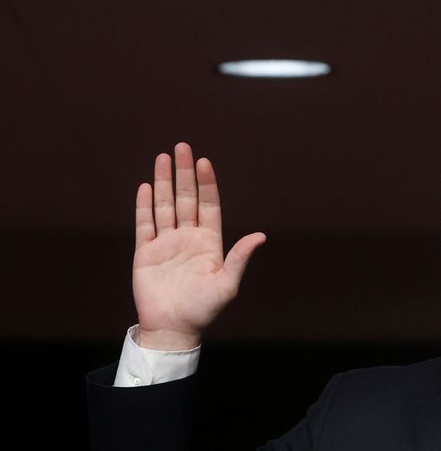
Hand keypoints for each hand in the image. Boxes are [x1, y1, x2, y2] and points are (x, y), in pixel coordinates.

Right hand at [132, 142, 265, 349]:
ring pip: (165, 205)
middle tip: (182, 147)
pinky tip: (145, 186)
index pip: (209, 205)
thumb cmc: (203, 309)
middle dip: (184, 173)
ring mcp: (166, 243)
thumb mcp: (226, 284)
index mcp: (209, 242)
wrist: (173, 328)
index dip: (207, 183)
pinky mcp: (146, 252)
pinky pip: (145, 224)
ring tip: (163, 158)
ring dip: (163, 182)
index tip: (204, 162)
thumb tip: (261, 236)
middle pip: (186, 198)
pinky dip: (144, 205)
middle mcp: (188, 238)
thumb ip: (239, 258)